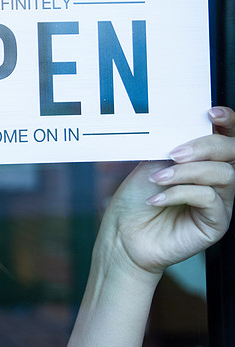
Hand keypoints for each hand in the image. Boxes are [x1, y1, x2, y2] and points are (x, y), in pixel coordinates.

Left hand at [100, 106, 234, 279]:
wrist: (123, 234)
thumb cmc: (136, 198)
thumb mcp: (153, 162)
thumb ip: (174, 145)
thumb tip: (188, 123)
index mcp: (204, 161)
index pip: (228, 138)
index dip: (228, 122)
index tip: (211, 113)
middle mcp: (218, 181)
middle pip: (233, 153)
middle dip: (205, 146)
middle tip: (174, 153)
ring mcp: (221, 202)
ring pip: (223, 175)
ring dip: (186, 172)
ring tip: (157, 178)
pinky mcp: (217, 223)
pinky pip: (210, 199)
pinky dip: (180, 193)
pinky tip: (157, 198)